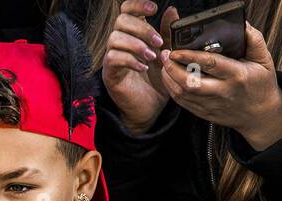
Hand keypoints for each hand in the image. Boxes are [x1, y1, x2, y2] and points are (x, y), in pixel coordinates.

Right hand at [102, 1, 180, 135]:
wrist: (150, 109)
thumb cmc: (157, 82)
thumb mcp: (167, 54)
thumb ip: (167, 33)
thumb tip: (171, 11)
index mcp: (134, 35)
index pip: (127, 10)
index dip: (138, 5)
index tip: (154, 9)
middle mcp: (120, 44)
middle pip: (121, 21)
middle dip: (142, 28)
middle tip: (158, 42)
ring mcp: (113, 59)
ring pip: (115, 39)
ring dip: (136, 45)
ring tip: (152, 57)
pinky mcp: (110, 74)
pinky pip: (113, 58)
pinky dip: (130, 60)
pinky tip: (143, 67)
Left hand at [162, 22, 281, 149]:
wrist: (260, 115)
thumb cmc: (261, 84)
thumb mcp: (264, 59)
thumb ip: (254, 40)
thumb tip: (242, 25)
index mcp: (237, 75)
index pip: (210, 64)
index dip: (190, 56)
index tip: (176, 50)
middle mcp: (221, 91)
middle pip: (190, 82)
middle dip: (173, 68)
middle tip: (165, 55)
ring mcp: (210, 104)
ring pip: (182, 93)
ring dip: (169, 79)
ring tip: (164, 65)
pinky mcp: (203, 113)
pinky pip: (182, 103)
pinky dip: (172, 90)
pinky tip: (169, 79)